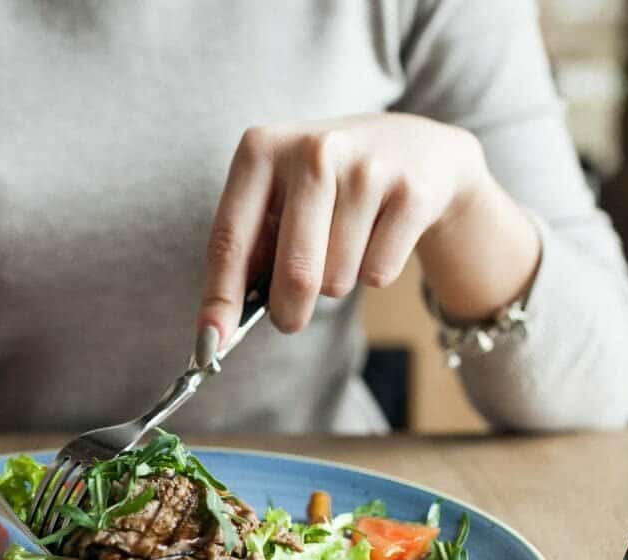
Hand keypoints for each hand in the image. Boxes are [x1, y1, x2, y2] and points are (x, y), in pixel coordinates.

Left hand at [197, 113, 531, 349]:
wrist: (417, 148)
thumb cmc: (328, 186)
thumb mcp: (279, 197)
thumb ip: (249, 251)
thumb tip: (218, 328)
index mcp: (262, 148)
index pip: (231, 239)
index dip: (221, 298)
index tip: (210, 343)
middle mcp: (313, 151)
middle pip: (295, 272)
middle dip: (288, 312)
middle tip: (289, 318)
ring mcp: (367, 169)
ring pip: (337, 280)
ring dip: (337, 281)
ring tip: (347, 241)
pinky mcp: (412, 193)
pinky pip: (378, 274)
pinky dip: (374, 272)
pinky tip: (379, 234)